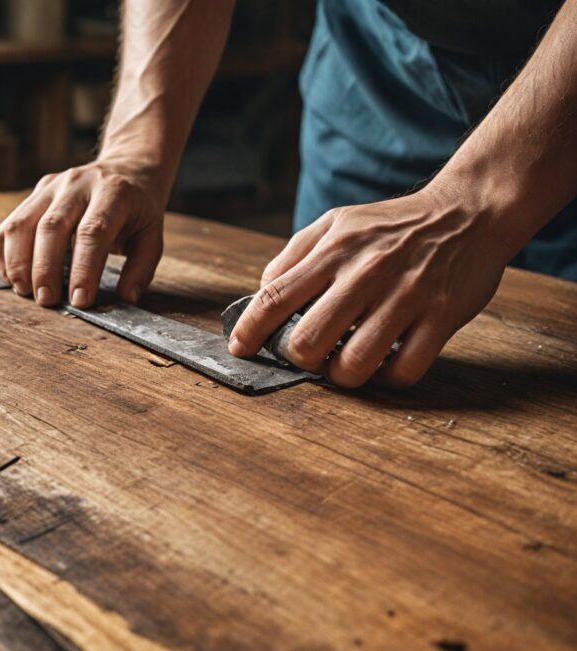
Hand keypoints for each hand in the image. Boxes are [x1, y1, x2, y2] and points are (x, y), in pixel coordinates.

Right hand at [0, 159, 165, 307]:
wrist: (126, 167)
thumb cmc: (138, 209)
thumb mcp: (152, 235)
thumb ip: (141, 269)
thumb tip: (125, 300)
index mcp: (113, 193)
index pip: (92, 232)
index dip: (84, 269)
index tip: (80, 301)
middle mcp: (77, 184)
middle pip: (51, 227)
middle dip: (45, 269)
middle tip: (47, 301)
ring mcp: (51, 187)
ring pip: (22, 224)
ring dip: (19, 263)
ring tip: (26, 292)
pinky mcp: (34, 194)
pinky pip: (8, 225)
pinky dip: (5, 254)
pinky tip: (16, 276)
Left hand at [227, 186, 517, 387]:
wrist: (470, 211)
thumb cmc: (392, 225)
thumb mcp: (337, 223)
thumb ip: (295, 256)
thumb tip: (262, 294)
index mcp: (335, 250)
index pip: (275, 297)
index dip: (249, 331)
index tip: (240, 349)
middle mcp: (367, 273)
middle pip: (308, 342)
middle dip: (299, 359)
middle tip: (309, 355)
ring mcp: (406, 297)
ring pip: (355, 364)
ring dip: (341, 376)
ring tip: (344, 364)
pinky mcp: (442, 317)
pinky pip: (404, 371)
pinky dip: (387, 379)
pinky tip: (383, 365)